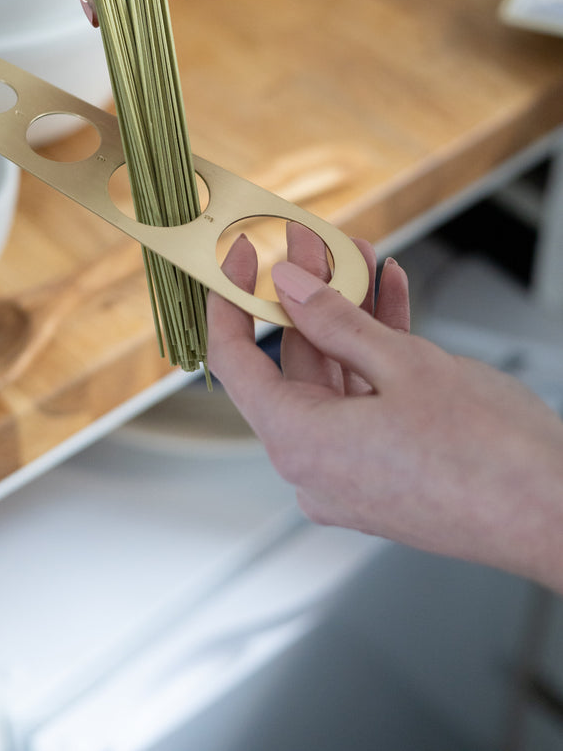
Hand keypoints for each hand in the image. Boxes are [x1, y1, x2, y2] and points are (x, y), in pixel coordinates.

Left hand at [208, 223, 562, 592]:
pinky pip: (364, 400)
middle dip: (306, 297)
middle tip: (317, 246)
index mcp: (300, 445)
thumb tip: (289, 288)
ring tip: (361, 260)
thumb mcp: (405, 366)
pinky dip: (373, 352)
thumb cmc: (490, 457)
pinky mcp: (384, 470)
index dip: (230, 306)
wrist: (557, 515)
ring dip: (347, 316)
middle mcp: (315, 467)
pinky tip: (389, 298)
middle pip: (290, 365)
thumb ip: (335, 321)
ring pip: (334, 377)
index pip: (235, 365)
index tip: (236, 264)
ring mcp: (350, 472)